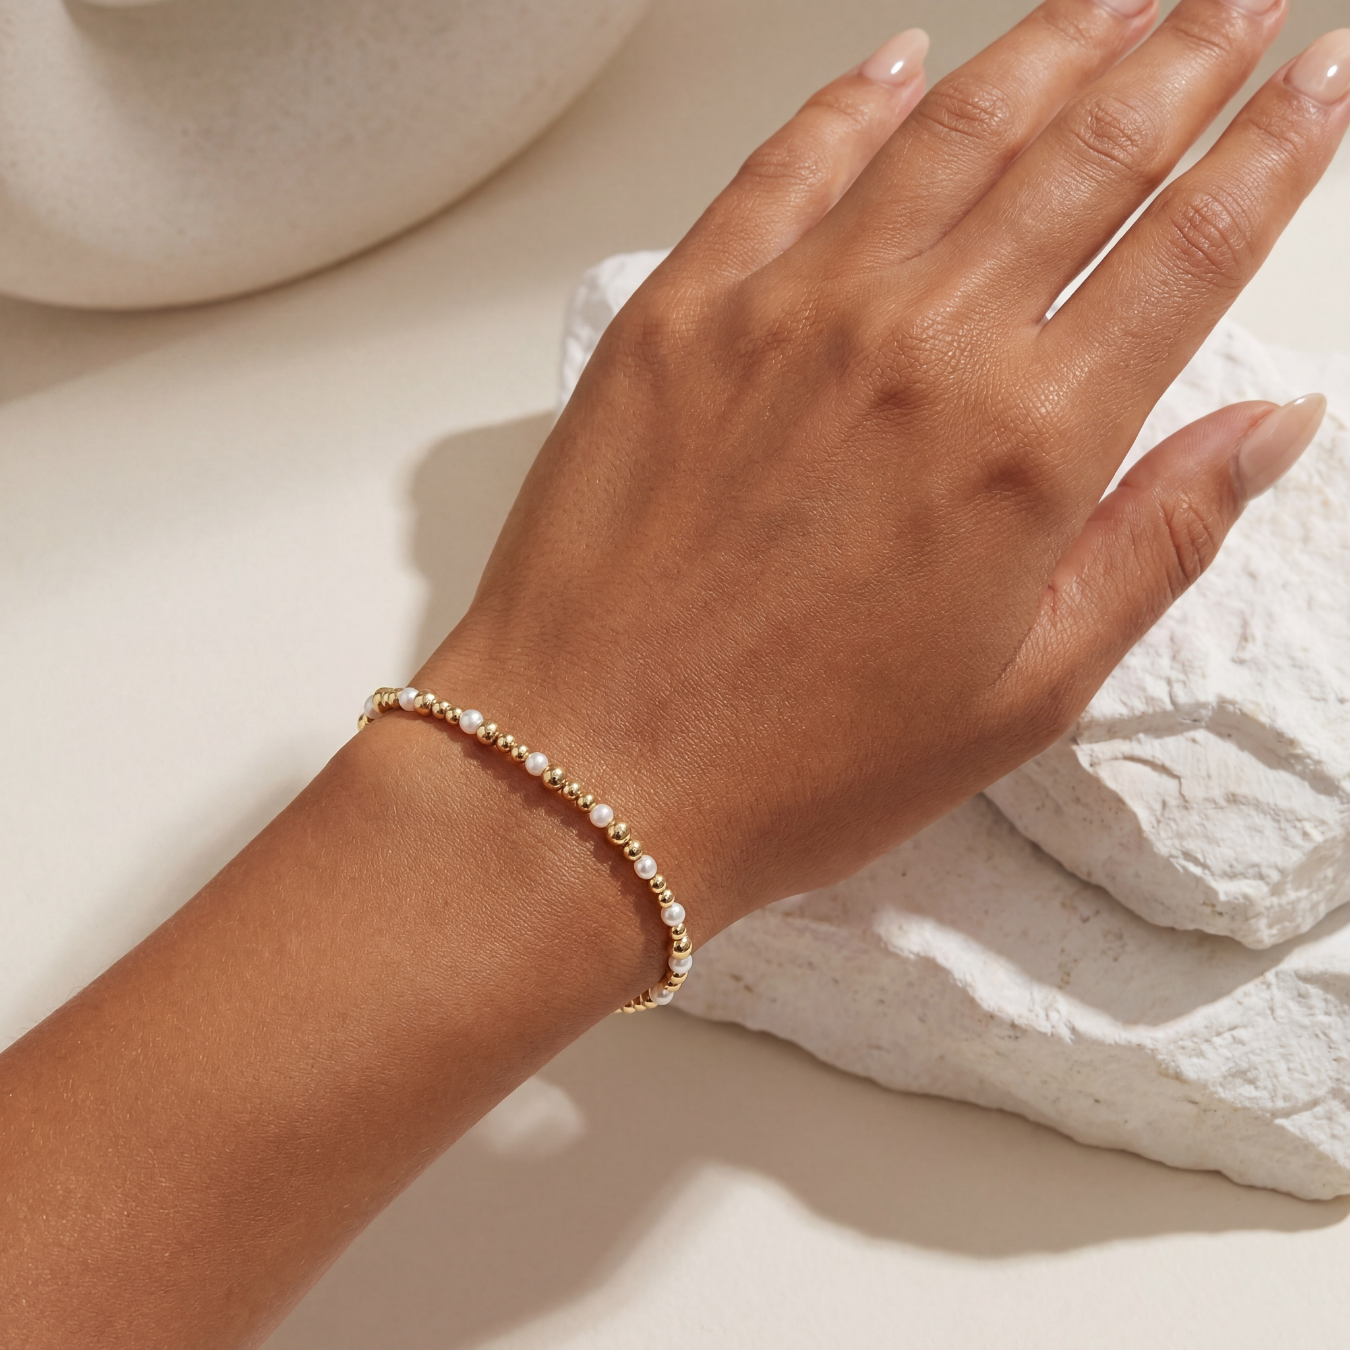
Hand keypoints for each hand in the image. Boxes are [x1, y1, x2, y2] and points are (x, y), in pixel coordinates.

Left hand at [413, 5, 1348, 938]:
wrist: (590, 774)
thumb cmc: (796, 763)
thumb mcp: (1022, 694)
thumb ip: (1154, 544)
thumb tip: (1266, 428)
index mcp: (1024, 446)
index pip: (1189, 250)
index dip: (1274, 151)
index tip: (1322, 79)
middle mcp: (916, 345)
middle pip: (1086, 154)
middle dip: (1184, 59)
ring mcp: (788, 311)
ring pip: (951, 131)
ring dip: (1050, 48)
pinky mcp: (680, 311)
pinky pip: (786, 165)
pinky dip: (856, 99)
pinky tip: (905, 60)